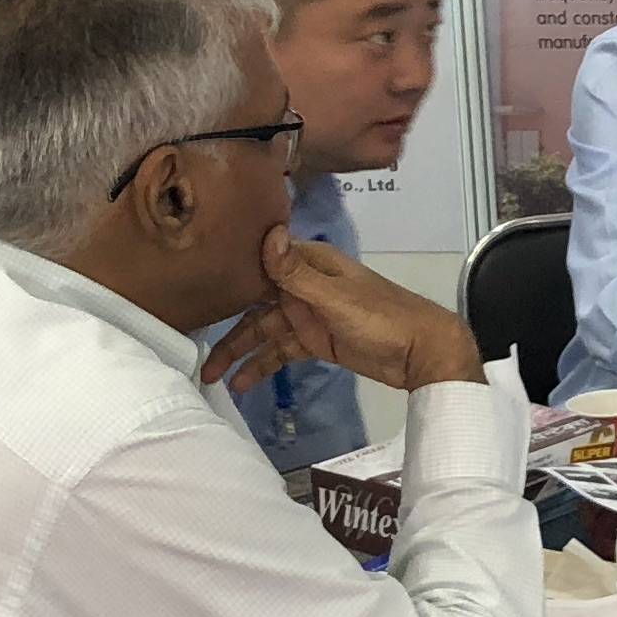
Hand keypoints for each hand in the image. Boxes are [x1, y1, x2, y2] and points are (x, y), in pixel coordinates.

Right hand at [200, 229, 482, 396]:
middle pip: (254, 303)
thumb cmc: (384, 318)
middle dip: (226, 326)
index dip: (228, 274)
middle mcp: (305, 285)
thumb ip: (297, 273)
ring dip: (239, 352)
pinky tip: (241, 383)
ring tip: (211, 376)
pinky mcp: (317, 341)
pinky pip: (281, 351)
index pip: (260, 263)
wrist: (423, 353)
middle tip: (194, 351)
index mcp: (311, 264)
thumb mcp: (336, 297)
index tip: (193, 284)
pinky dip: (262, 365)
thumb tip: (268, 233)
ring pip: (264, 331)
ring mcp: (310, 315)